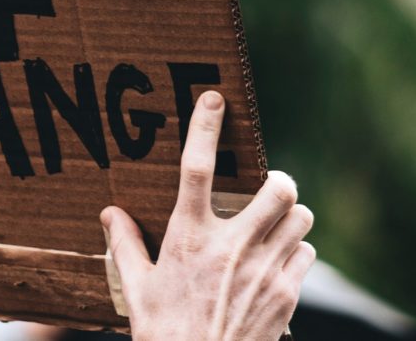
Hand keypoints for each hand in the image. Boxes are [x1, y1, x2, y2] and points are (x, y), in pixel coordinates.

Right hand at [102, 91, 314, 340]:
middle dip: (277, 182)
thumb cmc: (163, 332)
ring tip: (273, 226)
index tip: (213, 99)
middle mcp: (231, 248)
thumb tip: (109, 213)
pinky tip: (277, 263)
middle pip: (278, 188)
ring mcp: (264, 271)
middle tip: (265, 189)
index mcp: (189, 239)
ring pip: (300, 217)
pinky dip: (296, 253)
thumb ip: (125, 244)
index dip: (205, 128)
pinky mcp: (287, 295)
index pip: (196, 169)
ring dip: (289, 217)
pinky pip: (307, 254)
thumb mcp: (136, 288)